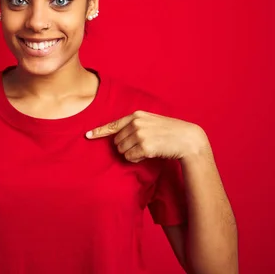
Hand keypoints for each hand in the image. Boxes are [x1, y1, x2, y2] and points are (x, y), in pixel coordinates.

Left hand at [86, 110, 207, 162]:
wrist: (187, 139)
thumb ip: (135, 125)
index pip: (113, 124)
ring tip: (147, 149)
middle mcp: (136, 123)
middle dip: (125, 147)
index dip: (98, 132)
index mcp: (136, 115)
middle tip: (141, 146)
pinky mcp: (144, 146)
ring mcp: (140, 134)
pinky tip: (148, 154)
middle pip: (116, 142)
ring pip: (122, 151)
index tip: (87, 135)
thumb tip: (117, 136)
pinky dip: (136, 159)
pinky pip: (130, 158)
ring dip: (131, 154)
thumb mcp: (151, 122)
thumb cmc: (169, 132)